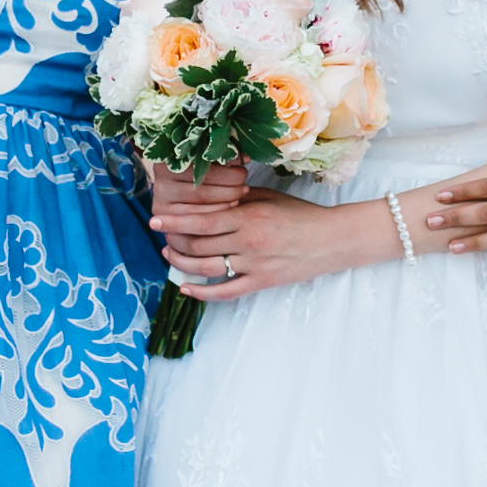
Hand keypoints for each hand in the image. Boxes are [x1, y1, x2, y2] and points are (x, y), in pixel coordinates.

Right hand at [148, 161, 246, 218]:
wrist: (180, 196)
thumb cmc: (201, 173)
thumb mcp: (207, 160)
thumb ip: (223, 155)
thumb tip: (244, 158)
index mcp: (166, 163)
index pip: (200, 168)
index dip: (226, 170)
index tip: (243, 169)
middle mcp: (160, 184)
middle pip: (201, 189)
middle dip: (229, 187)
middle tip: (245, 185)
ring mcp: (162, 206)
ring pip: (201, 207)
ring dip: (226, 201)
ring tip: (241, 195)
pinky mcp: (170, 224)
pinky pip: (198, 221)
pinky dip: (218, 214)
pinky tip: (231, 207)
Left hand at [150, 187, 358, 301]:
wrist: (331, 239)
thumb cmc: (299, 214)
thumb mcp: (268, 197)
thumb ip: (239, 197)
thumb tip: (209, 194)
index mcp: (247, 215)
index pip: (201, 219)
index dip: (174, 221)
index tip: (154, 219)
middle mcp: (247, 240)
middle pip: (199, 244)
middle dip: (174, 241)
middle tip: (160, 236)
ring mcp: (253, 264)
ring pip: (207, 268)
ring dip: (182, 264)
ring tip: (170, 256)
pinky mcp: (261, 282)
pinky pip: (226, 292)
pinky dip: (203, 293)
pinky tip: (187, 289)